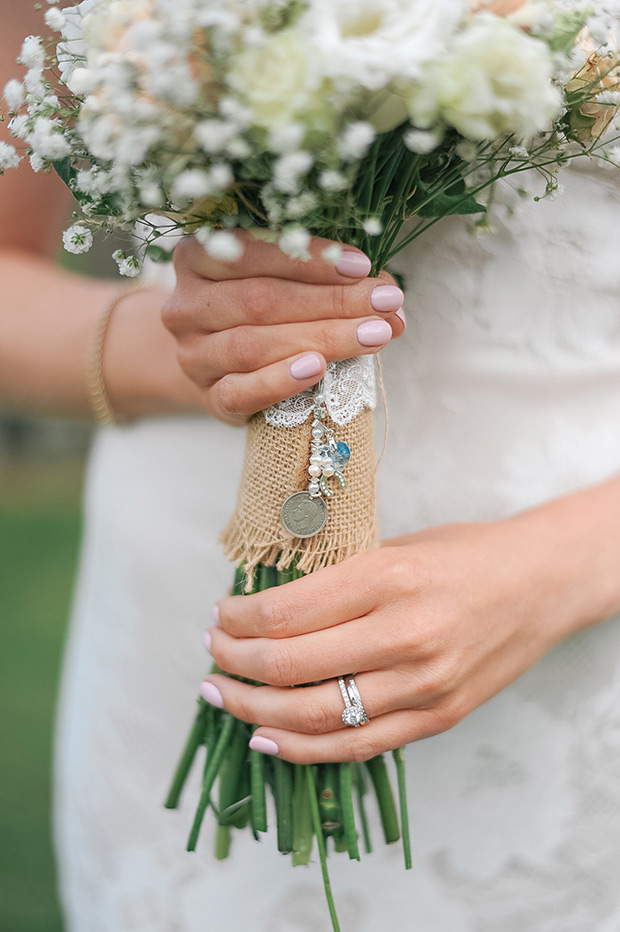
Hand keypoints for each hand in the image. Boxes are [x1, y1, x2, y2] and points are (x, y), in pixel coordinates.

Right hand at [161, 231, 405, 425]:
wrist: (221, 365)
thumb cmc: (264, 311)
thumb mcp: (290, 281)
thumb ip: (334, 280)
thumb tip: (392, 302)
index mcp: (197, 256)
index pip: (251, 251)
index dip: (309, 259)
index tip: (362, 266)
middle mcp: (186, 304)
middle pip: (260, 300)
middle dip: (330, 301)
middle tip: (386, 304)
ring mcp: (192, 355)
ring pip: (253, 344)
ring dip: (320, 339)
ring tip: (371, 336)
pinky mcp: (208, 397)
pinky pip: (240, 391)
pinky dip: (280, 381)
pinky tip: (317, 370)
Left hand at [199, 504, 605, 763]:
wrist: (538, 585)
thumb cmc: (463, 554)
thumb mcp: (394, 546)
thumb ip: (334, 582)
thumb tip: (261, 611)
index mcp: (387, 577)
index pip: (285, 612)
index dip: (237, 619)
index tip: (219, 616)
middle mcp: (403, 634)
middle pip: (290, 666)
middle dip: (233, 663)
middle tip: (210, 655)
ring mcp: (422, 684)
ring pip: (315, 715)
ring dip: (254, 710)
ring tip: (221, 696)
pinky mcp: (437, 718)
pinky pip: (357, 746)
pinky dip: (304, 748)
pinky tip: (267, 737)